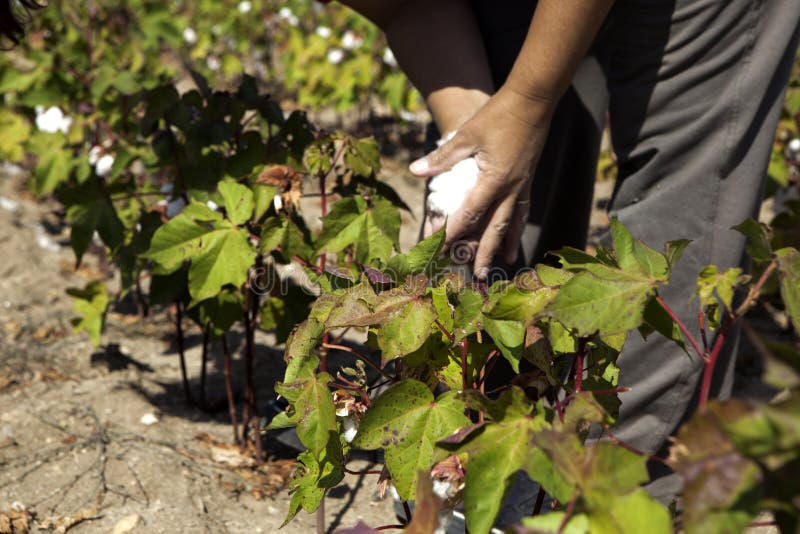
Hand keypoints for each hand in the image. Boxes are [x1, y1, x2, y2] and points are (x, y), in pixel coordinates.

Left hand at [410, 87, 553, 277]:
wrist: (533, 100)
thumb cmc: (498, 115)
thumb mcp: (467, 134)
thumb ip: (443, 156)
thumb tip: (415, 170)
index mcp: (493, 180)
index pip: (469, 215)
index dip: (452, 233)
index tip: (439, 250)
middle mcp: (510, 189)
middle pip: (494, 228)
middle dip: (483, 252)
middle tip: (477, 275)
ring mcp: (522, 185)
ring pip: (512, 222)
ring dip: (505, 244)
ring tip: (503, 263)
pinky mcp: (528, 179)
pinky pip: (522, 210)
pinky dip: (517, 226)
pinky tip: (514, 235)